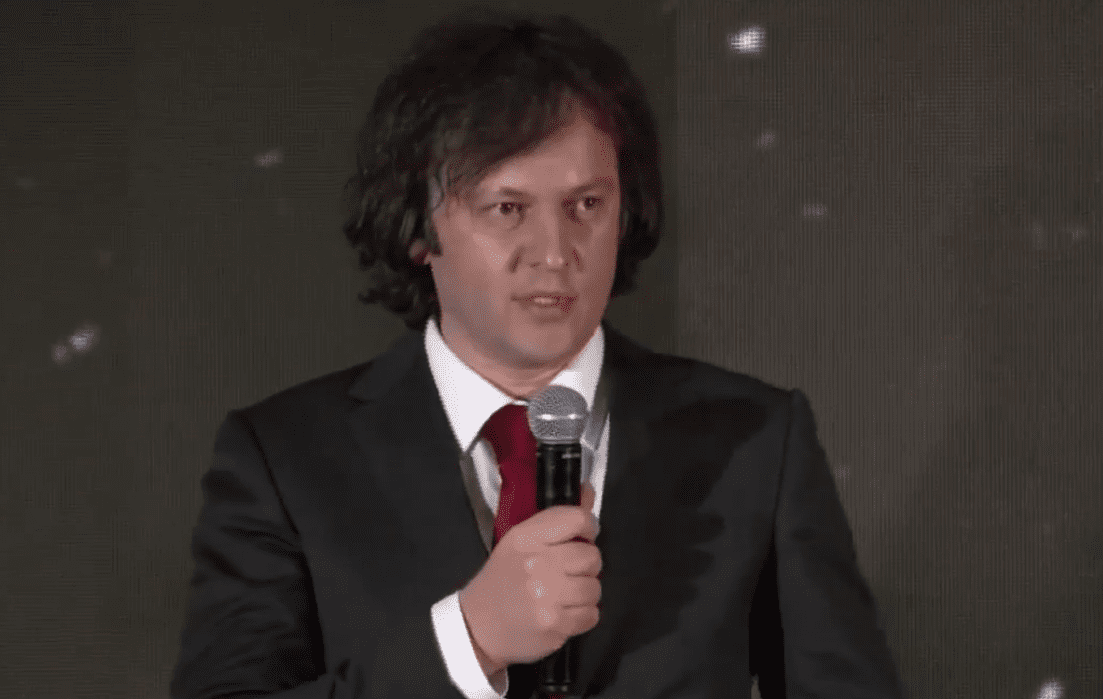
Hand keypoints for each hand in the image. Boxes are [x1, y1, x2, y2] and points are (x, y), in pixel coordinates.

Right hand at [458, 482, 601, 676]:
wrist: (479, 624)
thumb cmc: (504, 577)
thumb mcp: (522, 540)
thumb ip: (559, 518)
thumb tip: (589, 490)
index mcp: (526, 537)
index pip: (577, 519)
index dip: (589, 527)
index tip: (584, 537)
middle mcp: (536, 563)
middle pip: (591, 556)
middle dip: (585, 565)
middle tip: (567, 572)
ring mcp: (546, 595)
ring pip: (594, 587)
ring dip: (584, 592)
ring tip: (564, 595)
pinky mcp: (554, 623)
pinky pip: (592, 614)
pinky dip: (583, 616)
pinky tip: (564, 612)